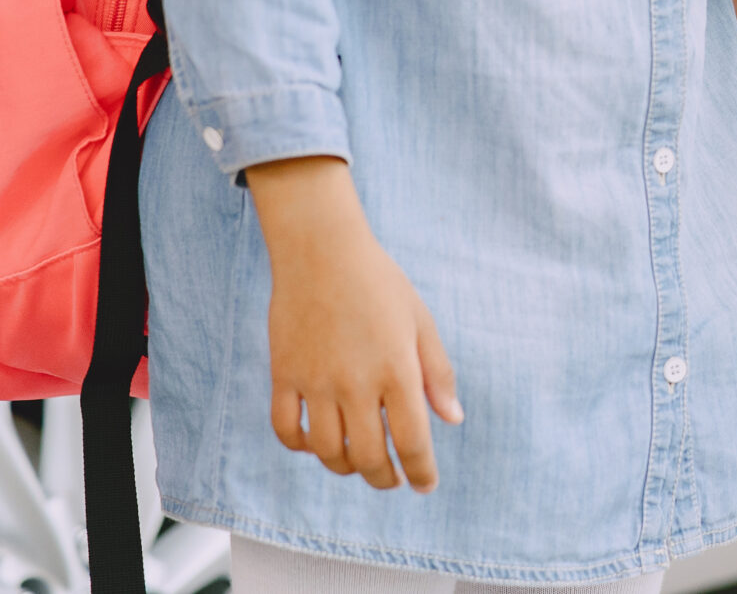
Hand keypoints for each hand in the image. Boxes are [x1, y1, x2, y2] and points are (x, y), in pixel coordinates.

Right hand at [246, 157, 462, 491]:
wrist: (322, 251)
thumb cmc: (379, 284)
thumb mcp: (420, 322)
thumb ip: (438, 373)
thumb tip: (453, 420)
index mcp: (397, 370)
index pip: (412, 441)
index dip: (421, 472)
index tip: (425, 484)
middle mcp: (356, 383)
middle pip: (368, 457)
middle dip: (384, 477)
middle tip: (392, 478)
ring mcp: (315, 382)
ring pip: (327, 452)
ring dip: (346, 467)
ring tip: (359, 461)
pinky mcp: (283, 375)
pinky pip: (287, 430)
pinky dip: (302, 446)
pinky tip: (318, 441)